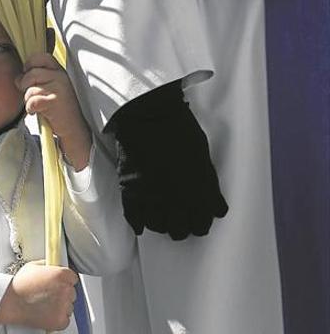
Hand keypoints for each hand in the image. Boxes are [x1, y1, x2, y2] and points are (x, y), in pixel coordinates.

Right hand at [0, 262, 77, 330]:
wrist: (10, 302)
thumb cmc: (19, 285)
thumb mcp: (33, 266)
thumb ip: (47, 265)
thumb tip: (52, 266)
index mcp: (61, 275)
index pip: (73, 278)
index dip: (64, 280)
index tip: (58, 283)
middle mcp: (65, 290)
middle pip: (72, 292)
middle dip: (62, 293)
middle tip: (48, 294)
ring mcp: (64, 306)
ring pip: (69, 306)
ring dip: (60, 306)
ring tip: (44, 303)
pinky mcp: (60, 320)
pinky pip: (66, 319)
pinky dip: (58, 318)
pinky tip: (46, 312)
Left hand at [16, 52, 90, 169]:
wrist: (73, 128)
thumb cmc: (59, 109)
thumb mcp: (49, 89)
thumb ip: (36, 80)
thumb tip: (17, 79)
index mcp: (59, 71)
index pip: (40, 57)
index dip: (29, 65)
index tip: (27, 75)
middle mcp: (61, 76)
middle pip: (31, 73)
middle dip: (25, 85)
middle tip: (30, 96)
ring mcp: (59, 88)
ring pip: (30, 89)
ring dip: (28, 100)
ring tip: (37, 106)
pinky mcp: (55, 101)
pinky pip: (32, 101)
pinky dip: (30, 108)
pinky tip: (37, 112)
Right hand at [111, 81, 227, 239]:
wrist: (148, 116)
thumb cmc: (180, 131)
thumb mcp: (204, 159)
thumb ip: (210, 187)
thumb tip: (217, 209)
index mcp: (197, 192)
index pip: (202, 224)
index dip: (200, 224)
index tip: (197, 221)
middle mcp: (175, 200)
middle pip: (179, 231)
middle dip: (181, 228)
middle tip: (179, 221)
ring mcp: (150, 197)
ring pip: (156, 226)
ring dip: (160, 225)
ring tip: (161, 220)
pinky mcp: (130, 190)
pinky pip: (133, 217)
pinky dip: (138, 223)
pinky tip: (141, 226)